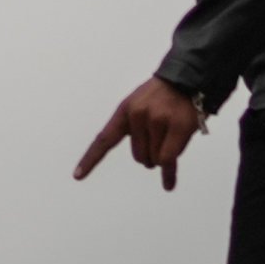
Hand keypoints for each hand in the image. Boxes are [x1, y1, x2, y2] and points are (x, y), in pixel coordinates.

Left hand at [73, 75, 205, 191]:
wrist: (187, 79)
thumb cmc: (163, 98)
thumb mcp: (140, 106)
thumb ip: (135, 130)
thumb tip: (146, 161)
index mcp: (125, 110)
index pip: (105, 138)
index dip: (91, 159)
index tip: (78, 176)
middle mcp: (138, 114)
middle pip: (139, 157)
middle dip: (150, 155)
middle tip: (163, 137)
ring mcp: (158, 120)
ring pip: (156, 160)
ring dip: (164, 156)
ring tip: (173, 135)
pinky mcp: (178, 127)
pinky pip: (168, 160)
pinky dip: (168, 174)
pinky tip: (168, 184)